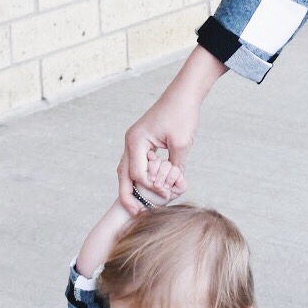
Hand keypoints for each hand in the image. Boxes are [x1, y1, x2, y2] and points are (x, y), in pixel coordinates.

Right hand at [117, 47, 226, 211]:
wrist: (183, 94)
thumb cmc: (182, 114)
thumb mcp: (182, 144)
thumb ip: (176, 167)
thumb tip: (174, 187)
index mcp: (136, 141)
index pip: (137, 174)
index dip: (150, 188)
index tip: (166, 196)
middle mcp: (130, 141)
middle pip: (123, 175)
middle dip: (128, 195)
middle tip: (136, 213)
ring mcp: (134, 141)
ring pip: (126, 170)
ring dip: (133, 187)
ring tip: (139, 205)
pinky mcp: (141, 141)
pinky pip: (135, 163)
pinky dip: (140, 176)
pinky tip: (148, 187)